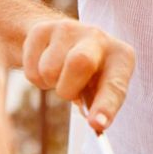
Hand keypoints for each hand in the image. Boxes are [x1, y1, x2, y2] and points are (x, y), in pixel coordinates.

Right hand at [22, 18, 135, 132]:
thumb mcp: (102, 87)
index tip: (97, 124)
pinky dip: (36, 77)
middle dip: (68, 88)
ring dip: (50, 83)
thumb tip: (96, 123)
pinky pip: (31, 69)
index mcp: (120, 56)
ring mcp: (69, 29)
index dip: (105, 106)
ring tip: (60, 74)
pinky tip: (46, 64)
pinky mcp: (43, 29)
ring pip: (49, 70)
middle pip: (79, 62)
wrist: (67, 38)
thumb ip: (99, 105)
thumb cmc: (91, 73)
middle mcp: (98, 37)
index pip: (114, 85)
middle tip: (69, 92)